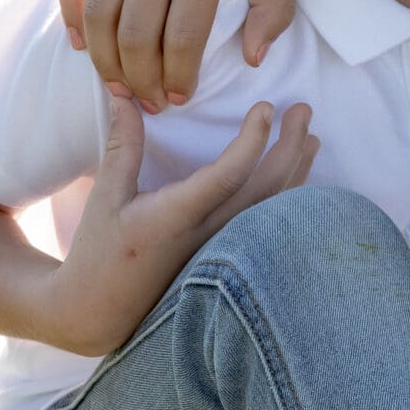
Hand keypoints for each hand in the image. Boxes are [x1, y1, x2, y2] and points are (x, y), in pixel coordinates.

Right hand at [49, 95, 317, 355]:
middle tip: (303, 109)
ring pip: (273, 211)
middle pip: (266, 189)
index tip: (267, 107)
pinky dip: (288, 198)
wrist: (100, 315)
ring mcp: (222, 253)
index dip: (253, 138)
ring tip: (311, 137)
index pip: (229, 174)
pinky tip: (297, 180)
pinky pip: (268, 227)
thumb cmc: (99, 255)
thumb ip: (123, 145)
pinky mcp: (227, 262)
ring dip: (296, 170)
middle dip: (290, 146)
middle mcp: (209, 236)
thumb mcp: (106, 197)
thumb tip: (122, 94)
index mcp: (177, 216)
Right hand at [58, 0, 297, 108]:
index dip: (178, 77)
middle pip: (135, 34)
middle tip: (150, 102)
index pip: (182, 38)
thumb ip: (273, 10)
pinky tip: (82, 43)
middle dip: (141, 80)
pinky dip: (72, 14)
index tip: (181, 99)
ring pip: (98, 12)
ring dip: (105, 59)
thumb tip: (250, 60)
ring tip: (119, 85)